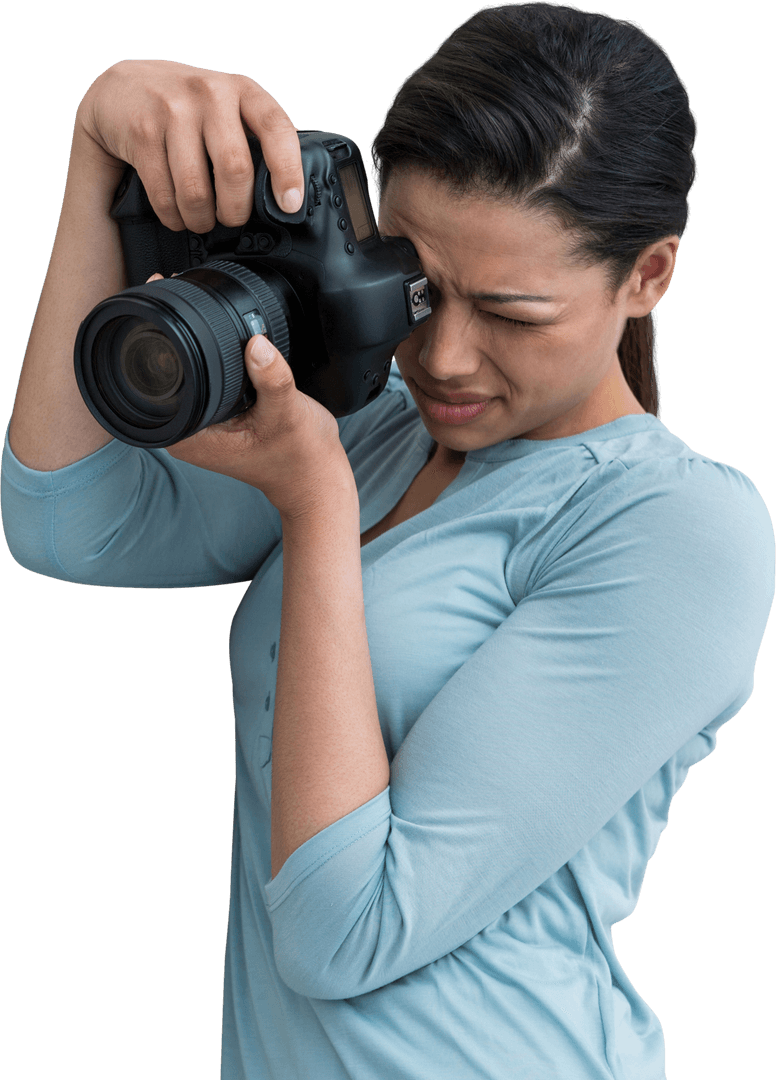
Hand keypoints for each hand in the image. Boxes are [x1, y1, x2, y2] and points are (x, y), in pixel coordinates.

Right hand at [75, 58, 304, 231]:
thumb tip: (285, 194)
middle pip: (235, 169)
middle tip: (231, 218)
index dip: (288, 171)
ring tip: (201, 220)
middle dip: (236, 209)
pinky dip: (173, 216)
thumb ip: (255, 139)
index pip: (276, 128)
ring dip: (201, 219)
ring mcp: (172, 109)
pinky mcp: (142, 131)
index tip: (289, 205)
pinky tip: (176, 214)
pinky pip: (164, 195)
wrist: (123, 89)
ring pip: (196, 191)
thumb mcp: (227, 109)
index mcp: (242, 89)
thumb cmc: (188, 109)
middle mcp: (210, 93)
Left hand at [146, 278, 352, 519]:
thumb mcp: (287, 414)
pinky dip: (203, 355)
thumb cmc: (299, 456)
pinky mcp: (213, 417)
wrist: (315, 478)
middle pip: (158, 374)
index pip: (150, 382)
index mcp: (189, 436)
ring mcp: (198, 425)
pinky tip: (211, 333)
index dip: (151, 338)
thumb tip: (256, 344)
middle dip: (163, 332)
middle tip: (171, 290)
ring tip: (186, 303)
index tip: (156, 299)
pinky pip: (198, 379)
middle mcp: (185, 431)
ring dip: (181, 342)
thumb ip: (272, 379)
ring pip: (177, 374)